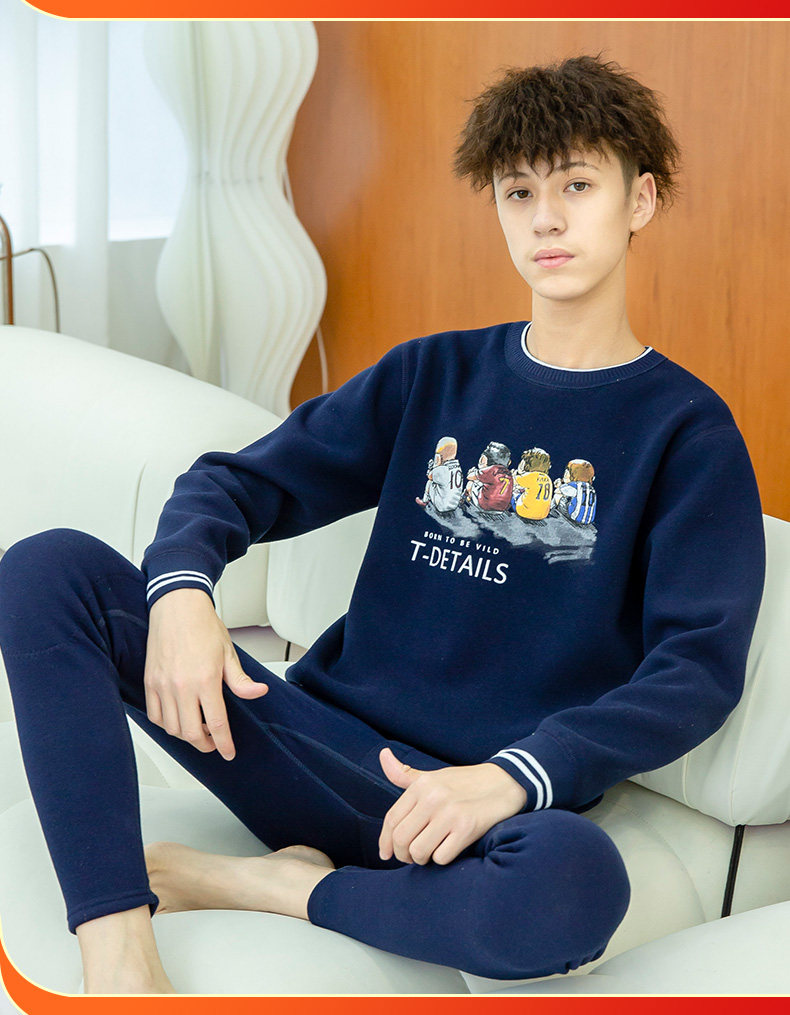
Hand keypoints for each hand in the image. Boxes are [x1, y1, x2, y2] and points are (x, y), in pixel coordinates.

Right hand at [144, 588, 267, 760]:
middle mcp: (182, 686)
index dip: (223, 743)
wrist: (177, 607)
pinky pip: (154, 715)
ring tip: (197, 729)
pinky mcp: (150, 682)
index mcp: (206, 680)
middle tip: (214, 742)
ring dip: (186, 736)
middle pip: (191, 732)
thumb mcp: (229, 653)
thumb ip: (240, 680)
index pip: (216, 723)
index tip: (228, 753)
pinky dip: (166, 724)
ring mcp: (163, 685)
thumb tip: (258, 693)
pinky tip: (177, 719)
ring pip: (172, 728)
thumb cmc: (204, 626)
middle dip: (205, 744)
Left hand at [377, 748, 527, 865]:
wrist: (504, 782)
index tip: (386, 853)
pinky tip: (448, 849)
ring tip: (430, 853)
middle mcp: (433, 797)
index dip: (385, 841)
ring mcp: (450, 812)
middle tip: (412, 856)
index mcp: (422, 785)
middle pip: (401, 838)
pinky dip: (442, 859)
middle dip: (403, 854)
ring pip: (418, 851)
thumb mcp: (434, 775)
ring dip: (422, 859)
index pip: (392, 819)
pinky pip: (441, 857)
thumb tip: (383, 755)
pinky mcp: (467, 827)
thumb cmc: (465, 782)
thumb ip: (405, 774)